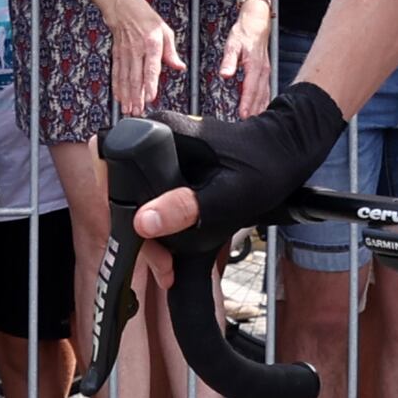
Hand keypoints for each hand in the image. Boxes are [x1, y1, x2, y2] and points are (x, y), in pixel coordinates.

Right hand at [108, 0, 185, 118]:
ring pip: (125, 78)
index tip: (151, 97)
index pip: (151, 67)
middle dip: (136, 97)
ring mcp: (125, 53)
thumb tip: (179, 67)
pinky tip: (119, 98)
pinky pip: (117, 73)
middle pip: (136, 77)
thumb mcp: (165, 31)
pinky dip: (117, 87)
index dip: (150, 84)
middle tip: (138, 111)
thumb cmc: (146, 19)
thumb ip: (171, 52)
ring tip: (129, 109)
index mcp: (151, 44)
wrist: (123, 7)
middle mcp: (136, 50)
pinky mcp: (117, 55)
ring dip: (126, 96)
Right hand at [129, 85, 346, 250]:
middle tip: (162, 265)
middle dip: (135, 231)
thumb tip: (143, 223)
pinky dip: (157, 227)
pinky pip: (149, 198)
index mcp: (161, 131)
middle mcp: (153, 135)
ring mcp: (160, 151)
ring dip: (146, 235)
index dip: (117, 205)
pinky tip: (170, 251)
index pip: (112, 165)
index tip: (142, 239)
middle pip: (119, 188)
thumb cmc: (266, 167)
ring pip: (133, 198)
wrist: (285, 153)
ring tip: (167, 266)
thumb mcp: (230, 195)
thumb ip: (187, 207)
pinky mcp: (168, 166)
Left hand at [221, 7, 275, 114]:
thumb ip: (229, 61)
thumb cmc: (243, 33)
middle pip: (259, 95)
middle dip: (255, 110)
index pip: (250, 88)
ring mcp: (266, 72)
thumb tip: (225, 75)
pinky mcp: (265, 72)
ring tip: (256, 121)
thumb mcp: (232, 45)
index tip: (244, 114)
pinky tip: (261, 108)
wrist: (256, 23)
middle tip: (249, 124)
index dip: (247, 103)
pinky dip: (264, 100)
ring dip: (260, 107)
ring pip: (264, 94)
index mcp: (255, 65)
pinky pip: (266, 89)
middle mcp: (263, 71)